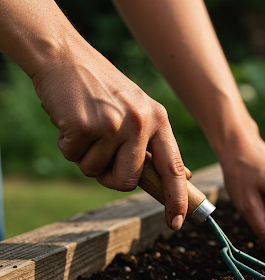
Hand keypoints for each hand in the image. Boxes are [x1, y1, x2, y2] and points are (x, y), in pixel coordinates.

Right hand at [33, 40, 187, 230]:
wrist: (64, 56)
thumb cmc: (103, 90)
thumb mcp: (140, 111)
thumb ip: (157, 145)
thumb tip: (184, 176)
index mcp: (159, 121)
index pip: (173, 169)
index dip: (176, 199)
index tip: (176, 223)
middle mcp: (141, 122)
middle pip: (127, 182)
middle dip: (108, 176)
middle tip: (99, 152)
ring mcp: (113, 123)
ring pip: (96, 172)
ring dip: (85, 157)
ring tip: (86, 127)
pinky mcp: (85, 124)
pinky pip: (73, 157)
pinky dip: (67, 145)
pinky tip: (70, 121)